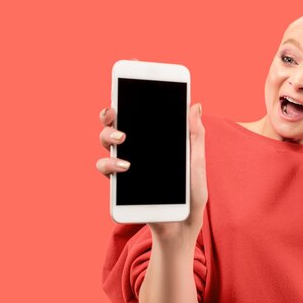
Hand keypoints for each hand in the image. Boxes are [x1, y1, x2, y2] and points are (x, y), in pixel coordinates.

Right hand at [95, 104, 208, 242]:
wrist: (182, 227)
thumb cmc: (192, 195)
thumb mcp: (196, 164)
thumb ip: (195, 136)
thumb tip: (194, 105)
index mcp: (156, 141)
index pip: (140, 113)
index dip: (131, 94)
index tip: (128, 75)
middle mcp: (138, 150)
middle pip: (116, 124)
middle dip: (110, 113)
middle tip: (115, 110)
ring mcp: (127, 166)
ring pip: (105, 142)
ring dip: (107, 136)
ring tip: (122, 139)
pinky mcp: (121, 186)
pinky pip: (105, 170)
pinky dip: (110, 165)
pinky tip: (124, 167)